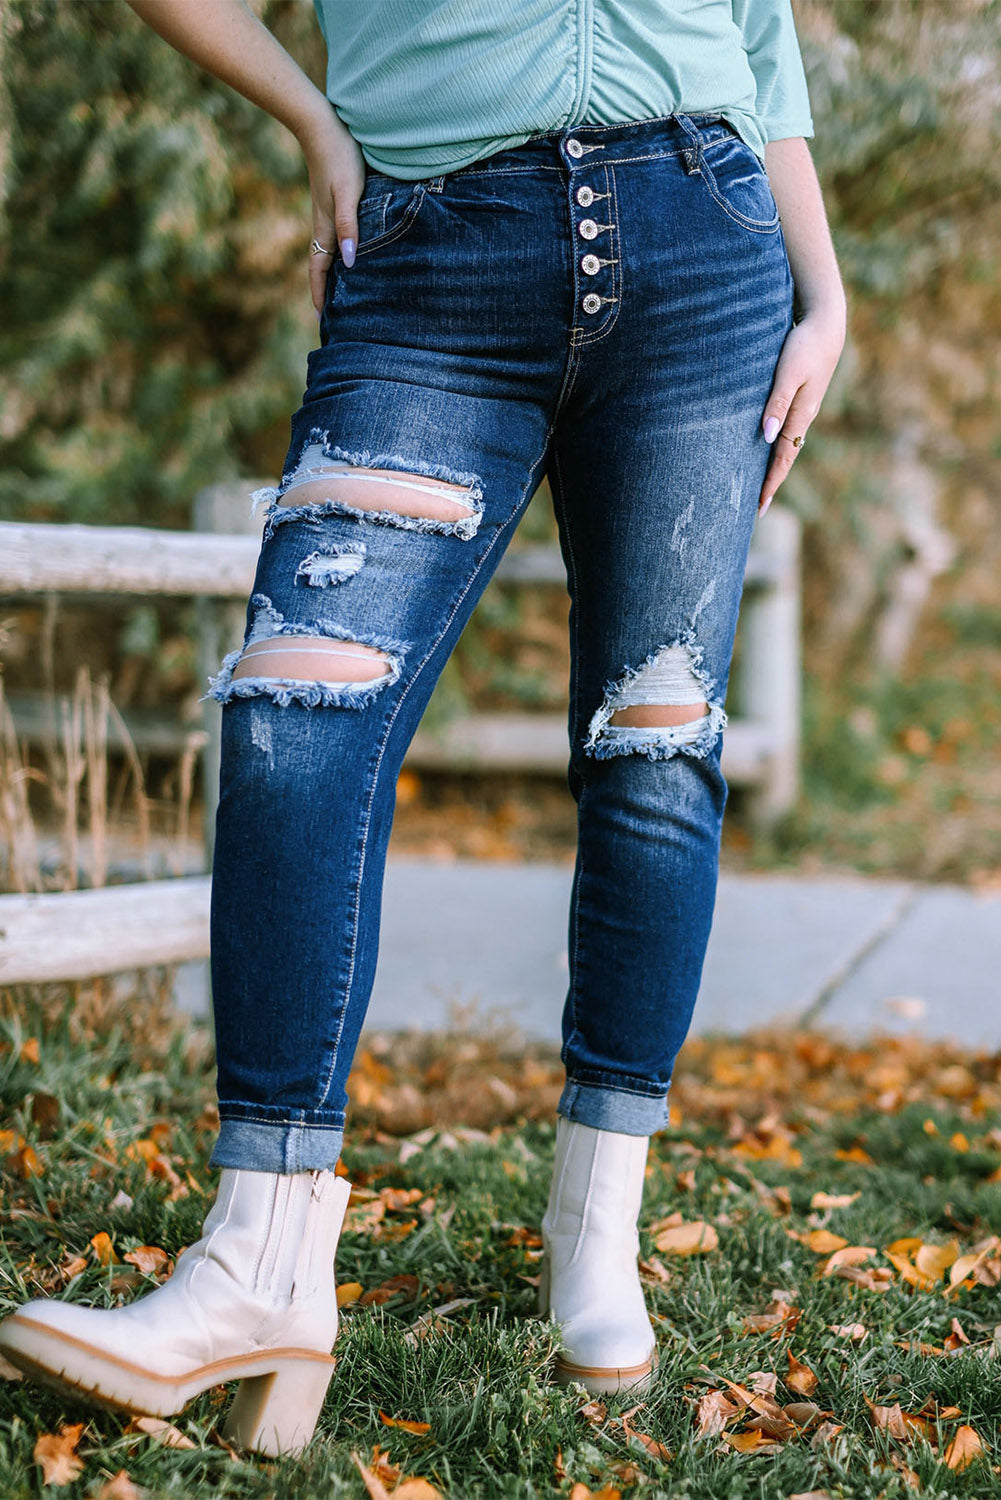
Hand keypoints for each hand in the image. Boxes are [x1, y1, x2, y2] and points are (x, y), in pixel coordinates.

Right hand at [296, 106, 366, 313]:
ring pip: (326, 251)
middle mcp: (322, 224)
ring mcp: (325, 213)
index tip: (322, 318)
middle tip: (331, 315)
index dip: (319, 293)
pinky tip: (348, 255)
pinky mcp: (331, 202)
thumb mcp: (347, 191)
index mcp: (324, 227)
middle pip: (321, 264)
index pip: (318, 268)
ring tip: (341, 292)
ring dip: (330, 273)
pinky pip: (333, 236)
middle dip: (324, 290)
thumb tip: (348, 262)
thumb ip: (348, 226)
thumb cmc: (339, 157)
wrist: (321, 125)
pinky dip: (337, 253)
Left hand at [757, 305, 845, 513]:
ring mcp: (803, 408)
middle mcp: (803, 417)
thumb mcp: (789, 373)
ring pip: (786, 445)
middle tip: (758, 507)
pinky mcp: (801, 398)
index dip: (771, 483)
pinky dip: (776, 447)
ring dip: (774, 466)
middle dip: (772, 482)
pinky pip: (786, 431)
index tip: (759, 506)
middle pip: (786, 458)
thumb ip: (777, 403)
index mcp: (801, 415)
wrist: (826, 323)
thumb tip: (767, 437)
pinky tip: (768, 449)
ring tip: (760, 484)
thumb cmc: (804, 345)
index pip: (783, 458)